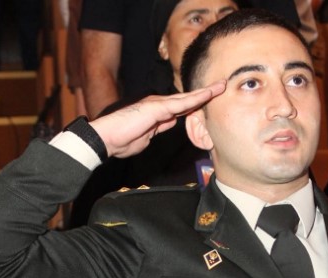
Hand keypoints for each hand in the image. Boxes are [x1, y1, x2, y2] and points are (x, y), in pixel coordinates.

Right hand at [91, 80, 225, 158]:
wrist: (105, 139)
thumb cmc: (121, 141)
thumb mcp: (146, 137)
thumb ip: (159, 129)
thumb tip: (169, 124)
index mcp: (157, 114)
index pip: (181, 108)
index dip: (196, 104)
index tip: (209, 101)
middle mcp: (159, 105)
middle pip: (187, 99)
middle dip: (204, 94)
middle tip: (221, 86)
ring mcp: (157, 105)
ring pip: (186, 98)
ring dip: (204, 93)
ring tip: (220, 86)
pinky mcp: (156, 108)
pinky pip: (180, 103)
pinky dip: (195, 98)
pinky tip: (207, 95)